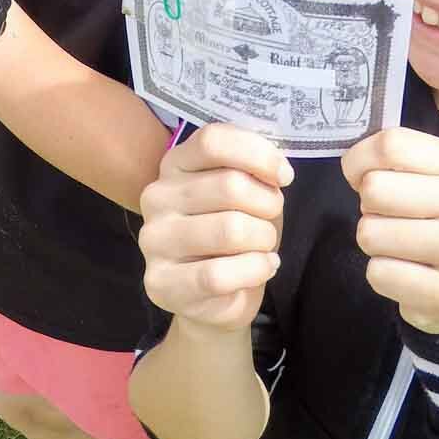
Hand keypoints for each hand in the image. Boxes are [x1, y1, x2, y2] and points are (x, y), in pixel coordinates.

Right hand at [139, 122, 291, 332]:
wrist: (216, 297)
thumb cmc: (234, 232)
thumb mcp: (246, 191)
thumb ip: (253, 169)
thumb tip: (278, 170)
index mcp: (175, 163)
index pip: (213, 141)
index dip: (258, 154)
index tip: (285, 176)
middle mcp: (157, 196)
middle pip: (229, 185)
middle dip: (267, 203)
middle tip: (272, 219)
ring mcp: (153, 240)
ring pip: (229, 229)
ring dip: (263, 238)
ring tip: (265, 245)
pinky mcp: (160, 283)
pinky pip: (219, 275)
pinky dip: (255, 269)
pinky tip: (264, 266)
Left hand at [341, 128, 438, 334]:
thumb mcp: (432, 176)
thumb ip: (395, 158)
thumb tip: (353, 164)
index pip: (391, 145)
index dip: (359, 160)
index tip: (361, 177)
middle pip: (374, 189)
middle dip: (368, 207)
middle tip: (390, 218)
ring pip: (371, 233)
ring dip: (374, 242)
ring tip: (400, 246)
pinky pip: (379, 273)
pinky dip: (381, 274)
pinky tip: (406, 273)